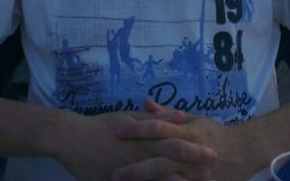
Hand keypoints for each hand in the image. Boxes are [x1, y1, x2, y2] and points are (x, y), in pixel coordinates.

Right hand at [57, 108, 216, 180]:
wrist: (73, 139)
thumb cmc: (104, 126)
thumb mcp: (130, 118)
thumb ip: (156, 118)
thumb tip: (182, 115)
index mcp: (144, 137)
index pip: (176, 143)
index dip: (195, 150)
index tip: (214, 153)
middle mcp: (140, 155)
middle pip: (172, 164)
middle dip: (194, 170)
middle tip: (215, 174)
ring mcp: (130, 172)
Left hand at [112, 100, 259, 180]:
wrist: (244, 151)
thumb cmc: (214, 133)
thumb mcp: (193, 119)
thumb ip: (167, 113)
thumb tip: (145, 102)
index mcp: (187, 132)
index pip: (158, 128)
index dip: (137, 129)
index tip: (117, 130)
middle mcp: (190, 153)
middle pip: (160, 158)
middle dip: (136, 166)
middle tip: (114, 171)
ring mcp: (196, 174)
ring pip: (168, 179)